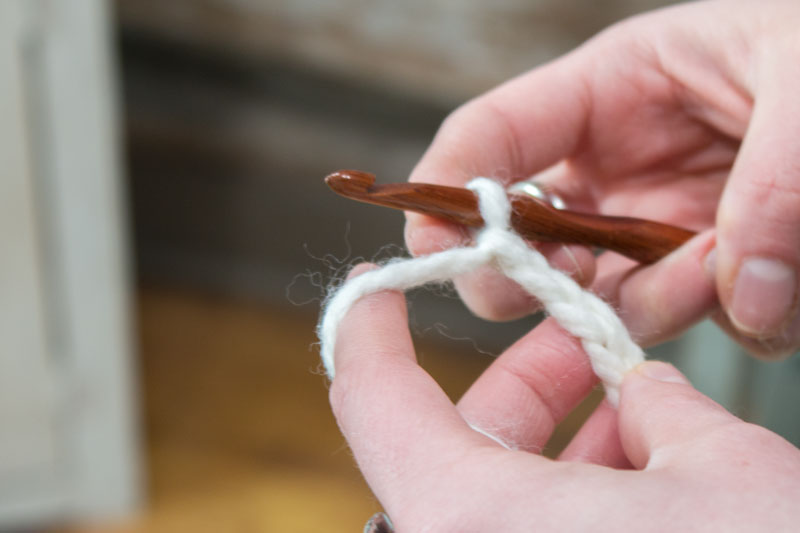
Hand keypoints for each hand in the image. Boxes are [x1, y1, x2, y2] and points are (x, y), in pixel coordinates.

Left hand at [330, 281, 799, 531]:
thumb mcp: (728, 474)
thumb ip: (674, 413)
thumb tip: (651, 392)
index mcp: (468, 520)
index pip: (375, 400)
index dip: (370, 328)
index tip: (376, 286)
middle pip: (460, 443)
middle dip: (529, 382)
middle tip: (588, 338)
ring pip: (505, 496)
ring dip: (569, 443)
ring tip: (641, 405)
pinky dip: (583, 501)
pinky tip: (653, 476)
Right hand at [404, 0, 799, 356]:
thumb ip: (775, 175)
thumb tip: (745, 291)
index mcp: (604, 92)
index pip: (488, 139)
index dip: (445, 191)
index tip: (434, 244)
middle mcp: (612, 172)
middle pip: (514, 246)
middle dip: (523, 276)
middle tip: (573, 275)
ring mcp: (651, 231)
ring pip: (600, 302)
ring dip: (653, 300)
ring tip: (722, 258)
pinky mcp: (703, 274)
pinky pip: (694, 323)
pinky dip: (731, 318)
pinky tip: (776, 276)